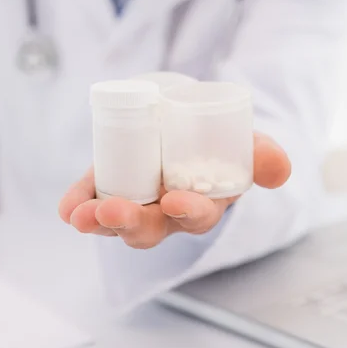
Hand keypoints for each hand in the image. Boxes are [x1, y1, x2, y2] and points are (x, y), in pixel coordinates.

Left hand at [59, 133, 290, 248]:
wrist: (188, 118)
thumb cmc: (219, 139)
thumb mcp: (245, 142)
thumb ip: (262, 154)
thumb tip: (278, 167)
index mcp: (201, 203)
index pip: (196, 218)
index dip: (187, 213)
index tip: (175, 202)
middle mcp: (165, 211)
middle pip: (149, 229)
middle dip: (130, 224)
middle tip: (112, 212)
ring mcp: (135, 199)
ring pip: (116, 221)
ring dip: (97, 220)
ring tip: (79, 215)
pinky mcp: (109, 185)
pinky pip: (92, 200)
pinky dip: (78, 204)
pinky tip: (68, 207)